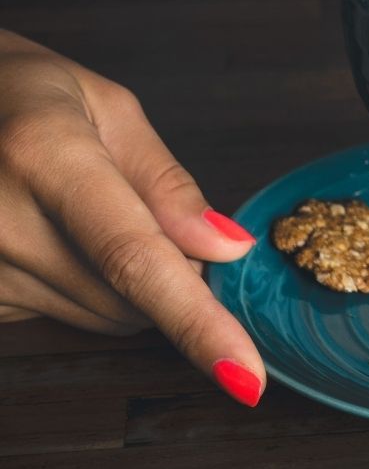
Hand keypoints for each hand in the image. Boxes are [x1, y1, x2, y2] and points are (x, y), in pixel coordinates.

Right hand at [0, 30, 265, 405]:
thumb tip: (228, 249)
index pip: (136, 259)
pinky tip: (56, 234)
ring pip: (104, 316)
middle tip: (152, 212)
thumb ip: (167, 184)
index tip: (244, 375)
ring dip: (128, 281)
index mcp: (44, 155)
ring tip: (88, 210)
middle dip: (174, 272)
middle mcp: (0, 221)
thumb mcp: (108, 108)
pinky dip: (87, 286)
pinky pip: (66, 316)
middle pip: (130, 298)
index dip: (197, 323)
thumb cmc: (27, 93)